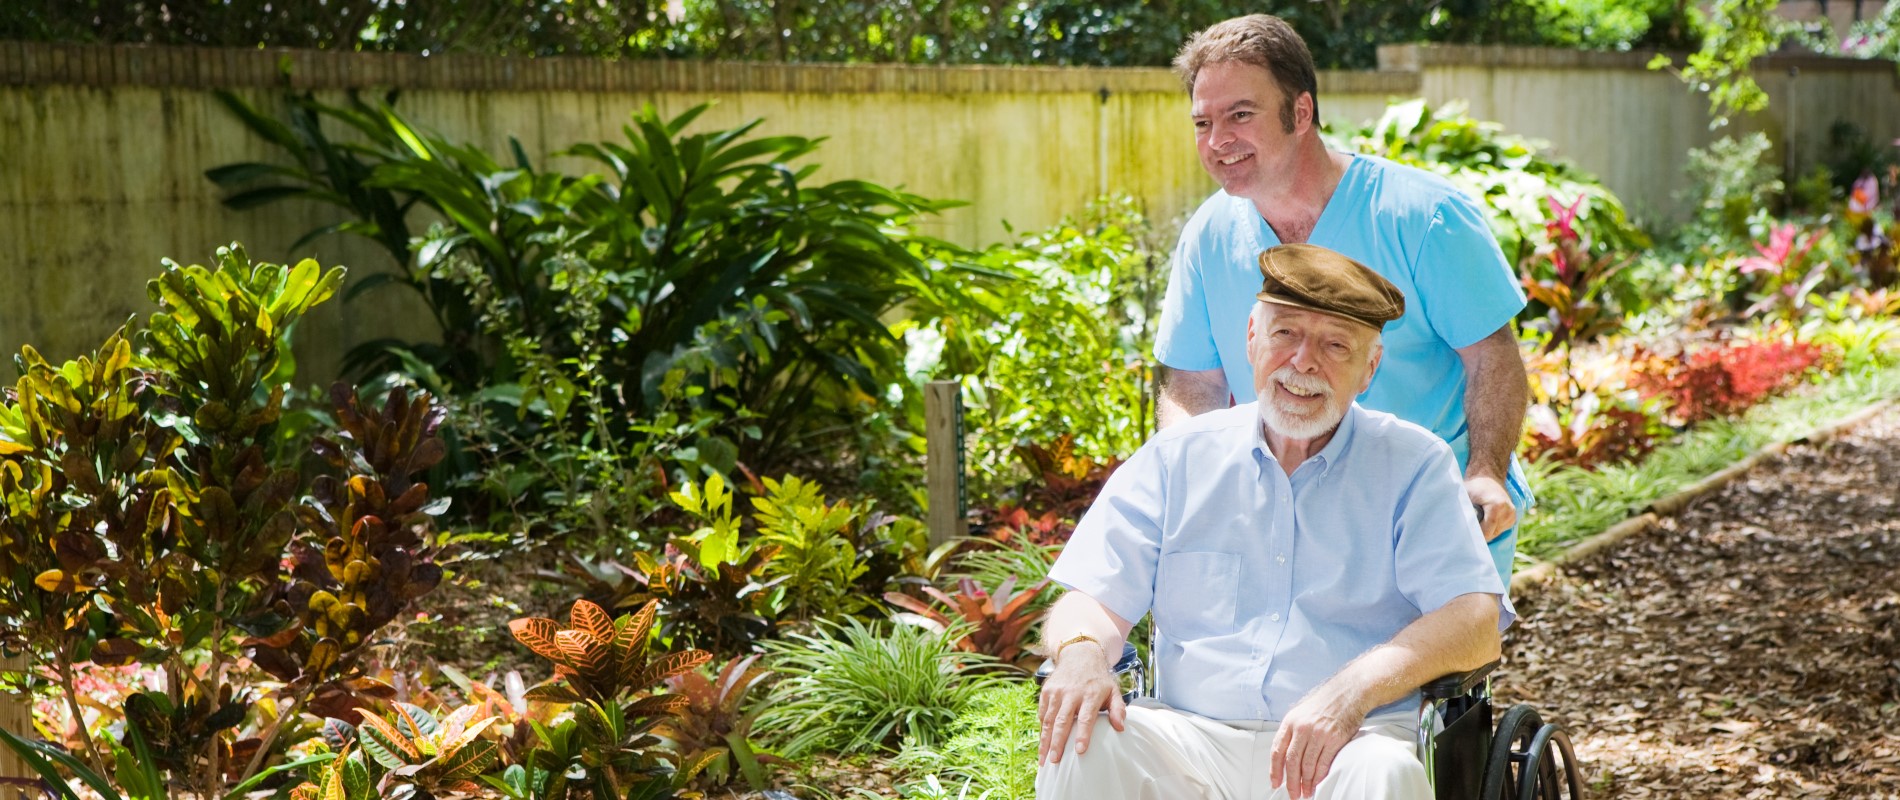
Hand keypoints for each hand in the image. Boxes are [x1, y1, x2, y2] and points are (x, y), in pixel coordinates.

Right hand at [1036, 642, 1125, 764]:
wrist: (1080, 655)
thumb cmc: (1098, 679)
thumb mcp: (1113, 690)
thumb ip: (1118, 709)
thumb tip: (1120, 728)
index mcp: (1090, 694)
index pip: (1086, 718)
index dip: (1083, 735)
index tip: (1080, 751)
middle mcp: (1071, 693)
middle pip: (1062, 721)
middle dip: (1057, 742)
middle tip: (1055, 761)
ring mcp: (1056, 692)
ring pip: (1048, 720)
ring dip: (1045, 741)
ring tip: (1044, 759)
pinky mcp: (1046, 692)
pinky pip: (1042, 714)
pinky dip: (1042, 730)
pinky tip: (1042, 744)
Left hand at [1269, 690, 1365, 799]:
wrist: (1347, 693)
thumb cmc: (1324, 704)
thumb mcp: (1300, 712)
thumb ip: (1292, 732)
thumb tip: (1284, 756)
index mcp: (1290, 722)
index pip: (1277, 750)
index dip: (1275, 770)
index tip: (1276, 783)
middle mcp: (1302, 728)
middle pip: (1291, 761)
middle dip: (1291, 782)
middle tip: (1292, 794)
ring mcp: (1318, 733)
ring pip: (1307, 765)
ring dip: (1306, 782)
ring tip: (1305, 792)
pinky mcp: (1334, 739)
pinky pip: (1323, 763)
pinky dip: (1319, 776)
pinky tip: (1317, 783)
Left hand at [1465, 475, 1514, 541]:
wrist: (1488, 477)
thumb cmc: (1474, 486)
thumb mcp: (1465, 496)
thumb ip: (1464, 512)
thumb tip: (1457, 527)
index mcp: (1497, 506)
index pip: (1486, 532)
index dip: (1474, 536)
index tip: (1464, 536)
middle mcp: (1508, 511)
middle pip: (1491, 534)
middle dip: (1479, 534)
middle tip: (1467, 528)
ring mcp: (1512, 515)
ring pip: (1495, 533)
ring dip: (1485, 531)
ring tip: (1476, 520)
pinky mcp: (1512, 518)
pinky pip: (1499, 530)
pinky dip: (1491, 528)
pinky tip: (1484, 520)